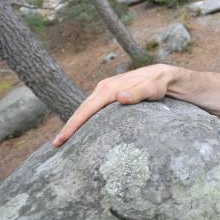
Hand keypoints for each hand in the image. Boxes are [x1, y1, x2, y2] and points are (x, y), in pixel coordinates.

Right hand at [52, 64, 170, 146]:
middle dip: (68, 127)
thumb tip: (119, 97)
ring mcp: (105, 90)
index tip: (62, 139)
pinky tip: (82, 129)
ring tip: (64, 140)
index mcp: (108, 89)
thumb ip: (137, 93)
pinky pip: (93, 107)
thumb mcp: (151, 89)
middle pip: (81, 109)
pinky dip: (84, 118)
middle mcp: (103, 87)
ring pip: (85, 108)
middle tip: (56, 145)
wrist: (162, 75)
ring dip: (74, 123)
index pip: (86, 109)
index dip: (73, 125)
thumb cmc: (157, 84)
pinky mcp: (110, 94)